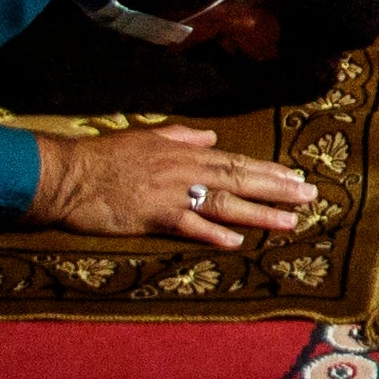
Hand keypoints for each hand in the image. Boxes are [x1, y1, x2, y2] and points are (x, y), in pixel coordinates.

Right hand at [34, 123, 318, 247]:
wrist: (68, 174)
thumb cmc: (104, 157)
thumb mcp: (146, 136)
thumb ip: (181, 136)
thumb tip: (209, 137)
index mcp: (184, 153)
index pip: (234, 161)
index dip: (266, 170)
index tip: (294, 177)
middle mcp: (185, 171)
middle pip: (240, 179)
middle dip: (277, 188)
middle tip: (309, 196)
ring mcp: (171, 193)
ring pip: (225, 202)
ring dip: (260, 212)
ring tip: (290, 220)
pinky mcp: (153, 216)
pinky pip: (189, 226)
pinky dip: (213, 233)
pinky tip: (237, 242)